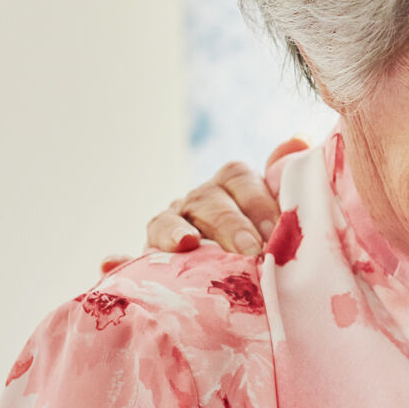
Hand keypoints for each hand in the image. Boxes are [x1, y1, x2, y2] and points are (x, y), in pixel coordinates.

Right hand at [98, 136, 305, 271]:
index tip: (274, 231)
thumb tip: (300, 139)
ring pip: (165, 223)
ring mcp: (169, 227)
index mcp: (229, 187)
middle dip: (229, 225)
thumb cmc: (262, 236)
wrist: (230, 269)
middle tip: (251, 250)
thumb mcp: (275, 209)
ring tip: (183, 245)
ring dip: (172, 232)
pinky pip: (130, 258)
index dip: (257, 201)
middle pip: (207, 202)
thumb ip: (282, 178)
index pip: (238, 179)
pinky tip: (109, 263)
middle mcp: (197, 202)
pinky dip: (119, 260)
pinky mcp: (147, 257)